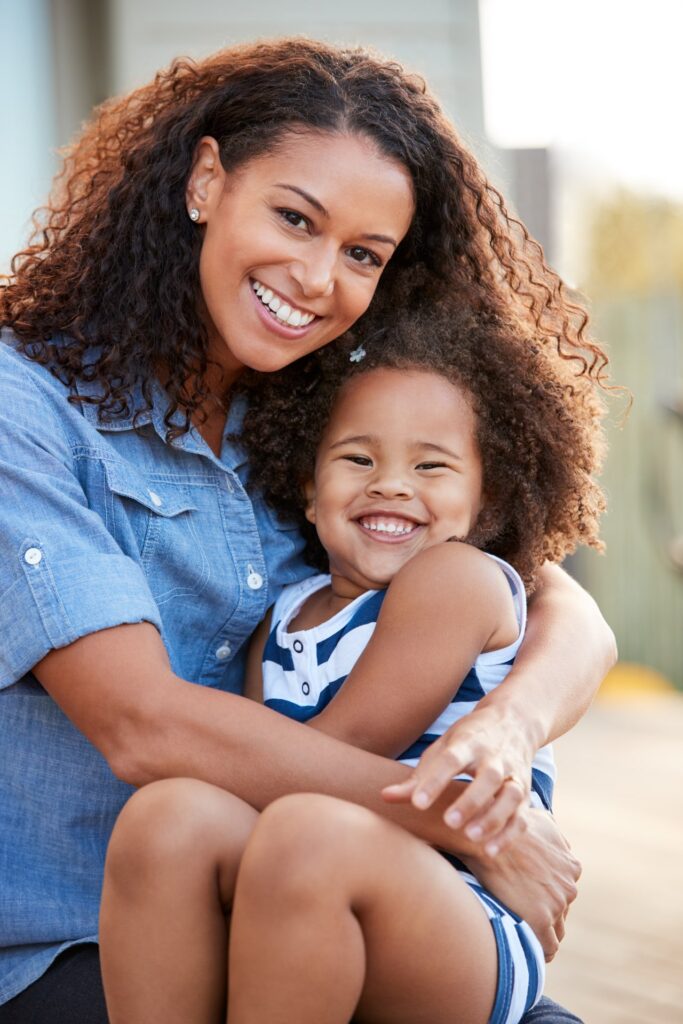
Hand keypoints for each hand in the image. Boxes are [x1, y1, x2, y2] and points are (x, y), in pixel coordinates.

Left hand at [382, 702, 533, 852]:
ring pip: (510, 796)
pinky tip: (489, 851)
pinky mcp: (526, 793)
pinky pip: (522, 816)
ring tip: (470, 837)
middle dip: (471, 800)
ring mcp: (513, 774)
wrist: (513, 722)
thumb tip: (384, 797)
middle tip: (450, 822)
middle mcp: (494, 757)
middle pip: (488, 777)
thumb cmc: (467, 741)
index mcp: (468, 742)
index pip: (451, 759)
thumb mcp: (442, 749)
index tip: (418, 803)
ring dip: (493, 818)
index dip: (434, 781)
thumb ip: (417, 777)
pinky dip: (509, 835)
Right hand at [463, 808, 580, 960]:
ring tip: (524, 937)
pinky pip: (547, 946)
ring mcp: (556, 903)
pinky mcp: (540, 918)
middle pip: (561, 911)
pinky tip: (526, 950)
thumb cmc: (508, 825)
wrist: (488, 836)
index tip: (531, 898)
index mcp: (571, 865)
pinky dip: (539, 951)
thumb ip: (555, 835)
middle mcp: (569, 885)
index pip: (564, 891)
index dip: (547, 896)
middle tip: (522, 916)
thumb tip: (559, 842)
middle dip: (545, 914)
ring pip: (556, 931)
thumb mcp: (541, 820)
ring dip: (543, 935)